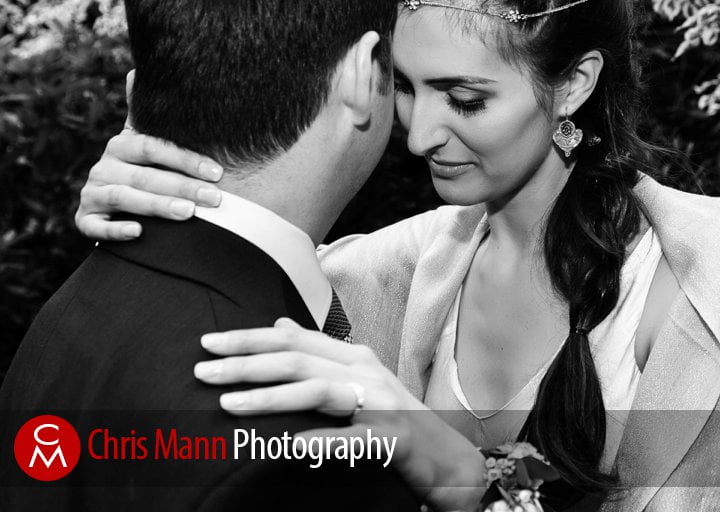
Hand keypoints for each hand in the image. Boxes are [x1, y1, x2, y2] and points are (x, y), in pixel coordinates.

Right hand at [76, 71, 224, 239]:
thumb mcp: (148, 139)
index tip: (218, 171)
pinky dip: (115, 229)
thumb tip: (139, 70)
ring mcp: (92, 193)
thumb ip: (147, 111)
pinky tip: (139, 232)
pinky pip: (95, 226)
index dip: (185, 159)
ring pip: (123, 198)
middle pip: (144, 175)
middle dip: (182, 187)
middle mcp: (104, 166)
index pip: (154, 147)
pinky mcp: (85, 219)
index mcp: (123, 144)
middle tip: (215, 198)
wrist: (117, 203)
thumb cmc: (146, 167)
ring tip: (188, 214)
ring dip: (156, 206)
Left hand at [194, 319, 485, 510]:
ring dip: (271, 397)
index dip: (251, 338)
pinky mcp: (394, 440)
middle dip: (247, 364)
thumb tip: (278, 323)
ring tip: (229, 406)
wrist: (451, 462)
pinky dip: (320, 442)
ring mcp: (382, 405)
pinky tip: (289, 446)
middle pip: (299, 359)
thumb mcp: (357, 382)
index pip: (295, 340)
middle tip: (203, 371)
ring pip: (318, 390)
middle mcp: (367, 373)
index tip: (209, 343)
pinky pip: (352, 441)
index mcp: (355, 358)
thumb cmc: (398, 423)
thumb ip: (319, 353)